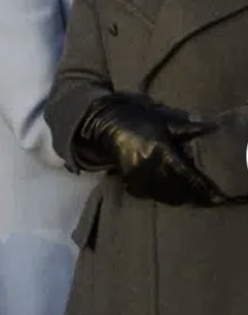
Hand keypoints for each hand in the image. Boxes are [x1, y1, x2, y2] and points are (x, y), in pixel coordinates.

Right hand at [76, 92, 218, 204]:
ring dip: (174, 197)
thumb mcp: (162, 115)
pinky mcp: (126, 178)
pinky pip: (144, 192)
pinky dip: (156, 195)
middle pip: (174, 188)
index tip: (210, 192)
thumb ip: (185, 123)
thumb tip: (210, 125)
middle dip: (188, 194)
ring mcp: (135, 174)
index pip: (184, 173)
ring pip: (160, 193)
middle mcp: (147, 165)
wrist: (104, 122)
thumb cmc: (136, 115)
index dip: (197, 185)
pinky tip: (164, 194)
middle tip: (201, 197)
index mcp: (160, 149)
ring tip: (186, 198)